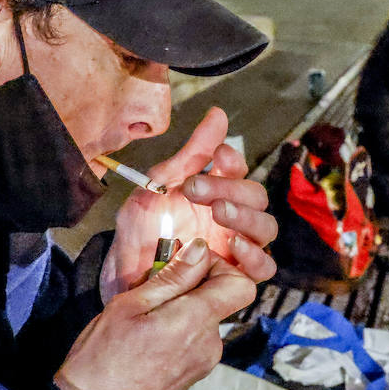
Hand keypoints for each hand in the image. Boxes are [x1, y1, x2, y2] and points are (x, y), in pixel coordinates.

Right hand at [56, 239, 256, 389]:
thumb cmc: (102, 357)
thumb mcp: (130, 305)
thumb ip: (172, 277)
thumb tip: (201, 250)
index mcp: (196, 321)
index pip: (242, 285)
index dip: (220, 268)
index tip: (188, 264)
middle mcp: (210, 344)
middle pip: (219, 302)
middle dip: (190, 288)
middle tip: (151, 289)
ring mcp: (203, 365)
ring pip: (203, 322)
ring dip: (180, 312)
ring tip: (142, 318)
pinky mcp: (192, 378)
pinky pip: (194, 344)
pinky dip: (177, 333)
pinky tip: (146, 340)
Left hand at [100, 107, 276, 298]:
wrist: (123, 271)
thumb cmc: (141, 227)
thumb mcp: (159, 184)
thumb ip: (192, 153)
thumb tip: (218, 113)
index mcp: (216, 192)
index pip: (239, 171)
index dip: (233, 160)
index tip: (217, 154)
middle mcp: (232, 218)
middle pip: (257, 197)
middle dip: (230, 189)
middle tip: (197, 189)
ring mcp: (236, 247)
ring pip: (266, 228)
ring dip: (246, 217)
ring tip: (219, 212)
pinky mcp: (235, 276)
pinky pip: (263, 267)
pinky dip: (255, 255)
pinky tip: (234, 245)